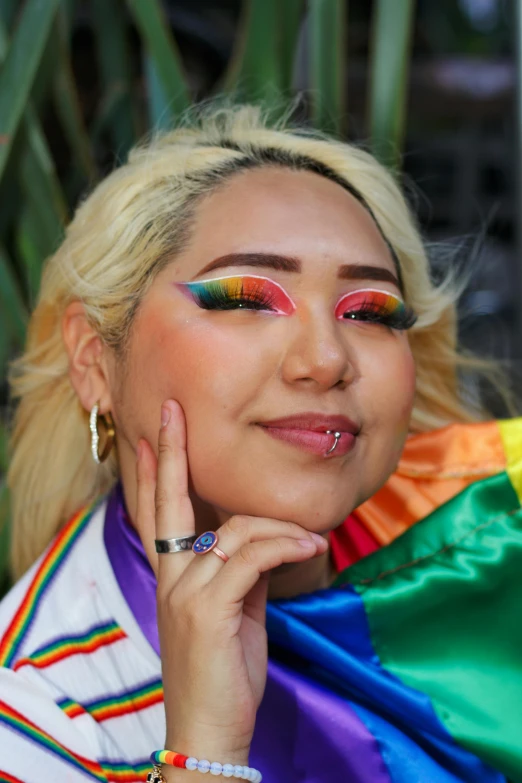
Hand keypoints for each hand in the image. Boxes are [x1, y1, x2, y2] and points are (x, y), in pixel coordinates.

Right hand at [136, 398, 327, 768]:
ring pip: (237, 530)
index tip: (148, 435)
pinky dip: (287, 548)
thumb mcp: (235, 610)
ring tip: (313, 540)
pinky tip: (313, 549)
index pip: (157, 512)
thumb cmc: (225, 669)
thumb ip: (243, 570)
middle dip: (169, 452)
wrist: (210, 727)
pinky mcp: (208, 608)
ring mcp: (185, 591)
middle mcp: (170, 577)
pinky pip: (252, 557)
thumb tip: (267, 540)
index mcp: (173, 576)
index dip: (152, 472)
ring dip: (283, 529)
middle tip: (173, 413)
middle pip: (168, 501)